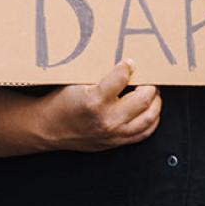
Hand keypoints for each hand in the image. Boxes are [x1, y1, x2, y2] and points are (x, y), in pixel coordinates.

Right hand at [39, 59, 160, 152]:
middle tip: (148, 79)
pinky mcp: (115, 143)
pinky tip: (150, 111)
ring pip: (149, 118)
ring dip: (155, 103)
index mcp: (95, 100)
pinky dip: (152, 120)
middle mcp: (107, 119)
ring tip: (152, 93)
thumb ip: (101, 76)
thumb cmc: (61, 104)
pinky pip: (144, 133)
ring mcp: (114, 134)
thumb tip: (123, 65)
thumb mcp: (77, 83)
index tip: (130, 62)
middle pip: (143, 99)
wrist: (49, 128)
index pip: (122, 78)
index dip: (128, 66)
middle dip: (150, 85)